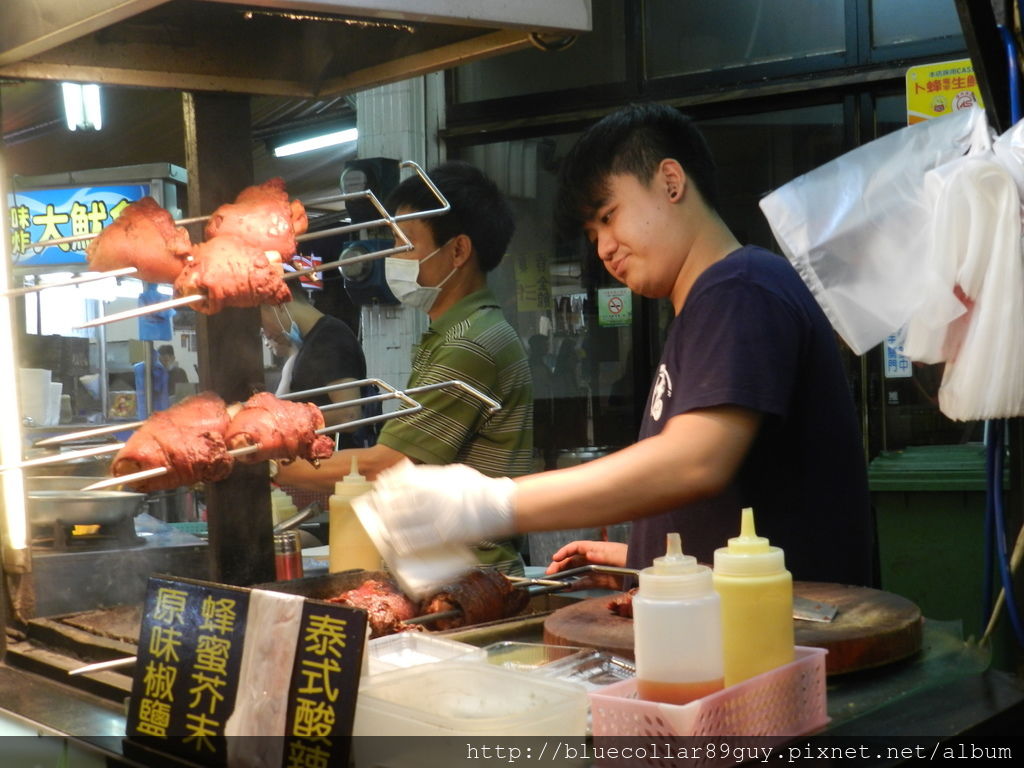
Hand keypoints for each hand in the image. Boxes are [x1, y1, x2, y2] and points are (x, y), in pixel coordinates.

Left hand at [352, 459, 516, 557]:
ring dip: (390, 529)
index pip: (398, 484)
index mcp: (433, 481)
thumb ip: (430, 474)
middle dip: (383, 510)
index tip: (380, 490)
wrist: (498, 505)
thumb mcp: (452, 471)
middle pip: (395, 505)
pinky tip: (399, 545)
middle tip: (378, 512)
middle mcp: (431, 498)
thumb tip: (408, 474)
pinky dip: (404, 544)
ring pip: (402, 525)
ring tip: (386, 530)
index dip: (386, 488)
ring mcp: (436, 518)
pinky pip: (416, 542)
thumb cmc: (477, 487)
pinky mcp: (443, 535)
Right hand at [546, 540, 627, 590]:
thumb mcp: (619, 556)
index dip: (565, 552)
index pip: (577, 547)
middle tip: (550, 573)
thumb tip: (588, 554)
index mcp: (597, 548)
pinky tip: (567, 588)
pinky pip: (585, 583)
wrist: (645, 571)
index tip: (555, 558)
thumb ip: (603, 556)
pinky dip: (575, 585)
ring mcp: (597, 570)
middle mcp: (595, 558)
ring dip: (565, 575)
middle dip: (561, 565)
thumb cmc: (634, 558)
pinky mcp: (601, 581)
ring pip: (577, 571)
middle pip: (573, 560)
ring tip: (555, 581)